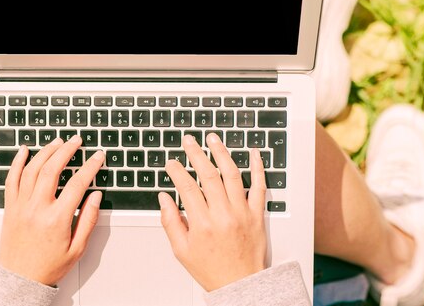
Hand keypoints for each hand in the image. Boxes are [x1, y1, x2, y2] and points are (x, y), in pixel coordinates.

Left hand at [0, 136, 103, 285]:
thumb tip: (96, 196)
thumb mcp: (77, 248)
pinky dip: (17, 162)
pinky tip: (25, 150)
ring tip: (58, 142)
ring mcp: (20, 206)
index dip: (90, 167)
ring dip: (46, 152)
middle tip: (76, 141)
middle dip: (66, 151)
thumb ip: (88, 220)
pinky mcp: (10, 207)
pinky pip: (11, 179)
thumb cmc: (48, 266)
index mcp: (56, 220)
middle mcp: (36, 209)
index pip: (77, 184)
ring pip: (32, 170)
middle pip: (52, 170)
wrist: (18, 279)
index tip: (97, 157)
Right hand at [158, 133, 266, 291]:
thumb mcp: (181, 250)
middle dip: (196, 154)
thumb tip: (163, 199)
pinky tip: (253, 153)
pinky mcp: (257, 214)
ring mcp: (242, 213)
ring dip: (221, 153)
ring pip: (232, 175)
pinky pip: (259, 187)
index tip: (171, 162)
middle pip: (208, 175)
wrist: (241, 285)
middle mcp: (223, 215)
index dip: (177, 171)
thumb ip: (170, 222)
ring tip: (213, 139)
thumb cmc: (211, 269)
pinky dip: (258, 168)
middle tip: (189, 141)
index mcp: (202, 224)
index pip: (186, 188)